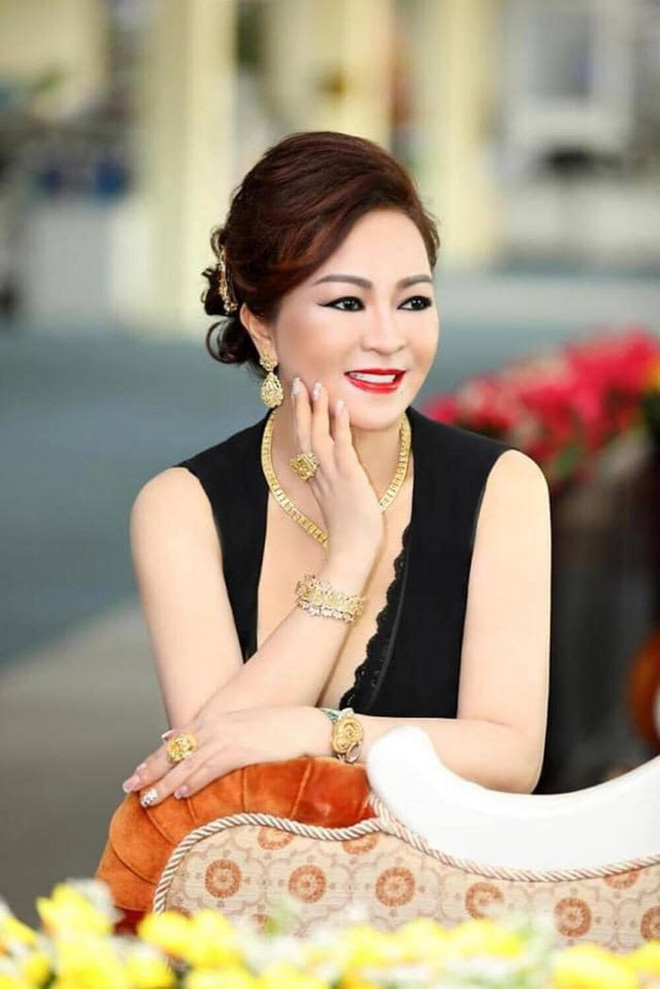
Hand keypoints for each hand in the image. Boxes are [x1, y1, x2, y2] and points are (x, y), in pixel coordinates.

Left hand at [121, 706, 327, 806]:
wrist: (307, 727)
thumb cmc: (277, 730)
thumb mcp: (239, 726)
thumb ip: (209, 732)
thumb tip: (173, 737)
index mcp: (215, 720)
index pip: (177, 741)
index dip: (155, 758)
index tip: (137, 773)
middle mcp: (216, 726)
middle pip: (176, 751)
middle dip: (151, 769)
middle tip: (129, 787)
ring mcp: (227, 738)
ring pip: (188, 763)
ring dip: (165, 782)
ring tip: (147, 799)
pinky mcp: (241, 751)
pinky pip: (210, 768)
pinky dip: (193, 781)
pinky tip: (180, 794)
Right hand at [293, 377, 383, 560]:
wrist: (350, 555)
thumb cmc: (350, 536)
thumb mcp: (338, 506)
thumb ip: (333, 489)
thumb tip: (337, 479)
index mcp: (316, 480)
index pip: (304, 444)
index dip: (300, 420)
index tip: (299, 399)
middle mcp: (320, 475)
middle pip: (305, 435)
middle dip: (301, 408)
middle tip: (299, 382)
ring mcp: (332, 476)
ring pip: (318, 436)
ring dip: (317, 410)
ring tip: (317, 386)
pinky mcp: (348, 478)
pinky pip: (342, 446)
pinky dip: (340, 425)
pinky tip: (341, 406)